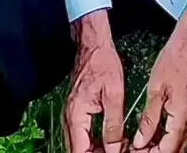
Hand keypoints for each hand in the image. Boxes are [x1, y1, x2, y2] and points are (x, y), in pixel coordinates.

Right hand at [63, 10, 127, 152]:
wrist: (93, 44)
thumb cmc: (102, 62)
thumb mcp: (114, 94)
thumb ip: (113, 125)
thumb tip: (114, 150)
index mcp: (76, 114)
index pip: (80, 152)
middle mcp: (69, 117)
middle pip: (77, 150)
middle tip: (117, 152)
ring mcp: (71, 114)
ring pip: (79, 144)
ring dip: (95, 150)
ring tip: (116, 149)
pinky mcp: (76, 111)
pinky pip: (81, 134)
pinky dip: (93, 142)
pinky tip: (109, 142)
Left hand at [131, 0, 186, 152]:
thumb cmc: (175, 59)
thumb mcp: (156, 89)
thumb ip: (149, 120)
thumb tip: (140, 141)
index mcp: (183, 118)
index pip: (166, 152)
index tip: (133, 152)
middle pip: (174, 150)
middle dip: (154, 152)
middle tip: (135, 148)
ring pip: (180, 143)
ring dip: (163, 146)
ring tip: (142, 141)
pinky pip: (185, 132)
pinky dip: (171, 136)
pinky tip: (156, 132)